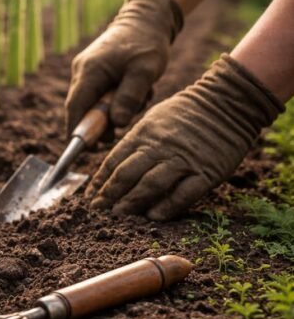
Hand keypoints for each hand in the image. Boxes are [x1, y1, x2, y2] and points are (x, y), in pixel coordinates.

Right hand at [66, 0, 182, 133]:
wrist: (145, 18)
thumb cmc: (146, 43)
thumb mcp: (144, 71)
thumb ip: (129, 97)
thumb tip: (116, 124)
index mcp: (90, 71)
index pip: (75, 108)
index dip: (78, 130)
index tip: (85, 148)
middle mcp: (82, 71)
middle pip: (82, 107)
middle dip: (101, 122)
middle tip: (123, 126)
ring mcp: (86, 71)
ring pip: (93, 102)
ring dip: (114, 109)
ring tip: (140, 97)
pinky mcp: (95, 72)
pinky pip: (100, 94)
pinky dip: (116, 99)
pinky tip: (135, 90)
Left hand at [88, 55, 283, 219]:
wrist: (228, 101)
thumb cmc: (187, 112)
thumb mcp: (154, 118)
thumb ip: (136, 141)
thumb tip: (116, 164)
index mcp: (144, 134)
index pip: (115, 160)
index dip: (100, 180)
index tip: (91, 195)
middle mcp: (160, 147)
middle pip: (127, 174)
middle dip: (109, 194)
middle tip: (98, 210)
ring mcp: (184, 160)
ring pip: (151, 185)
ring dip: (132, 202)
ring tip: (119, 215)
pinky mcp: (207, 172)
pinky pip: (184, 193)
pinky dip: (168, 206)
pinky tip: (154, 217)